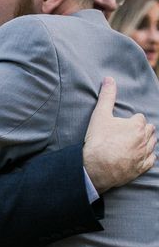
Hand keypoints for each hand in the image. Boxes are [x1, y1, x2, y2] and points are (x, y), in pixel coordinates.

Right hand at [83, 77, 156, 192]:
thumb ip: (107, 97)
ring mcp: (144, 154)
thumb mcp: (100, 116)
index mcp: (137, 125)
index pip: (139, 118)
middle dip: (140, 130)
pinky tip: (139, 155)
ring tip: (133, 142)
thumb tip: (109, 79)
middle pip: (148, 130)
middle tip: (126, 132)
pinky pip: (151, 159)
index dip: (129, 120)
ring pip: (152, 144)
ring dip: (145, 141)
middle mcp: (145, 139)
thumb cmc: (98, 141)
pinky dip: (147, 156)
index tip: (121, 125)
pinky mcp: (142, 167)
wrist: (95, 168)